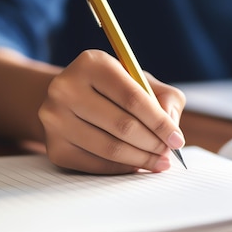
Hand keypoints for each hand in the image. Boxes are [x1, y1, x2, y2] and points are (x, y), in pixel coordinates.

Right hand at [38, 50, 185, 173]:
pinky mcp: (53, 146)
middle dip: (153, 144)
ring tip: (158, 162)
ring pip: (109, 149)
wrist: (68, 98)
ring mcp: (55, 119)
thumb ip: (165, 98)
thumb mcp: (139, 80)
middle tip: (168, 154)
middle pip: (122, 126)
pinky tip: (135, 165)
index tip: (177, 140)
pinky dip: (121, 168)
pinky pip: (95, 165)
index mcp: (92, 63)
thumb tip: (171, 128)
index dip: (159, 122)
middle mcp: (66, 88)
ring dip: (140, 159)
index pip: (133, 98)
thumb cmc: (112, 89)